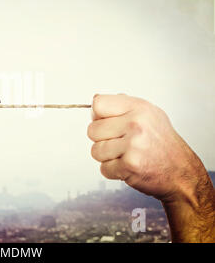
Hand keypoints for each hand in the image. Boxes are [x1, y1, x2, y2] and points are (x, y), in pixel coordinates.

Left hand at [87, 93, 213, 241]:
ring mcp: (133, 145)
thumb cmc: (162, 144)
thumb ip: (122, 105)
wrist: (182, 173)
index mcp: (139, 108)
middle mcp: (136, 124)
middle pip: (92, 130)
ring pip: (95, 150)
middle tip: (119, 143)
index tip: (106, 123)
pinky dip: (113, 171)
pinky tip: (128, 166)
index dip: (97, 116)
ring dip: (107, 157)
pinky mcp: (129, 165)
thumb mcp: (148, 115)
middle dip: (101, 139)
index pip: (98, 104)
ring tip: (125, 155)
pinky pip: (103, 168)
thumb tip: (95, 99)